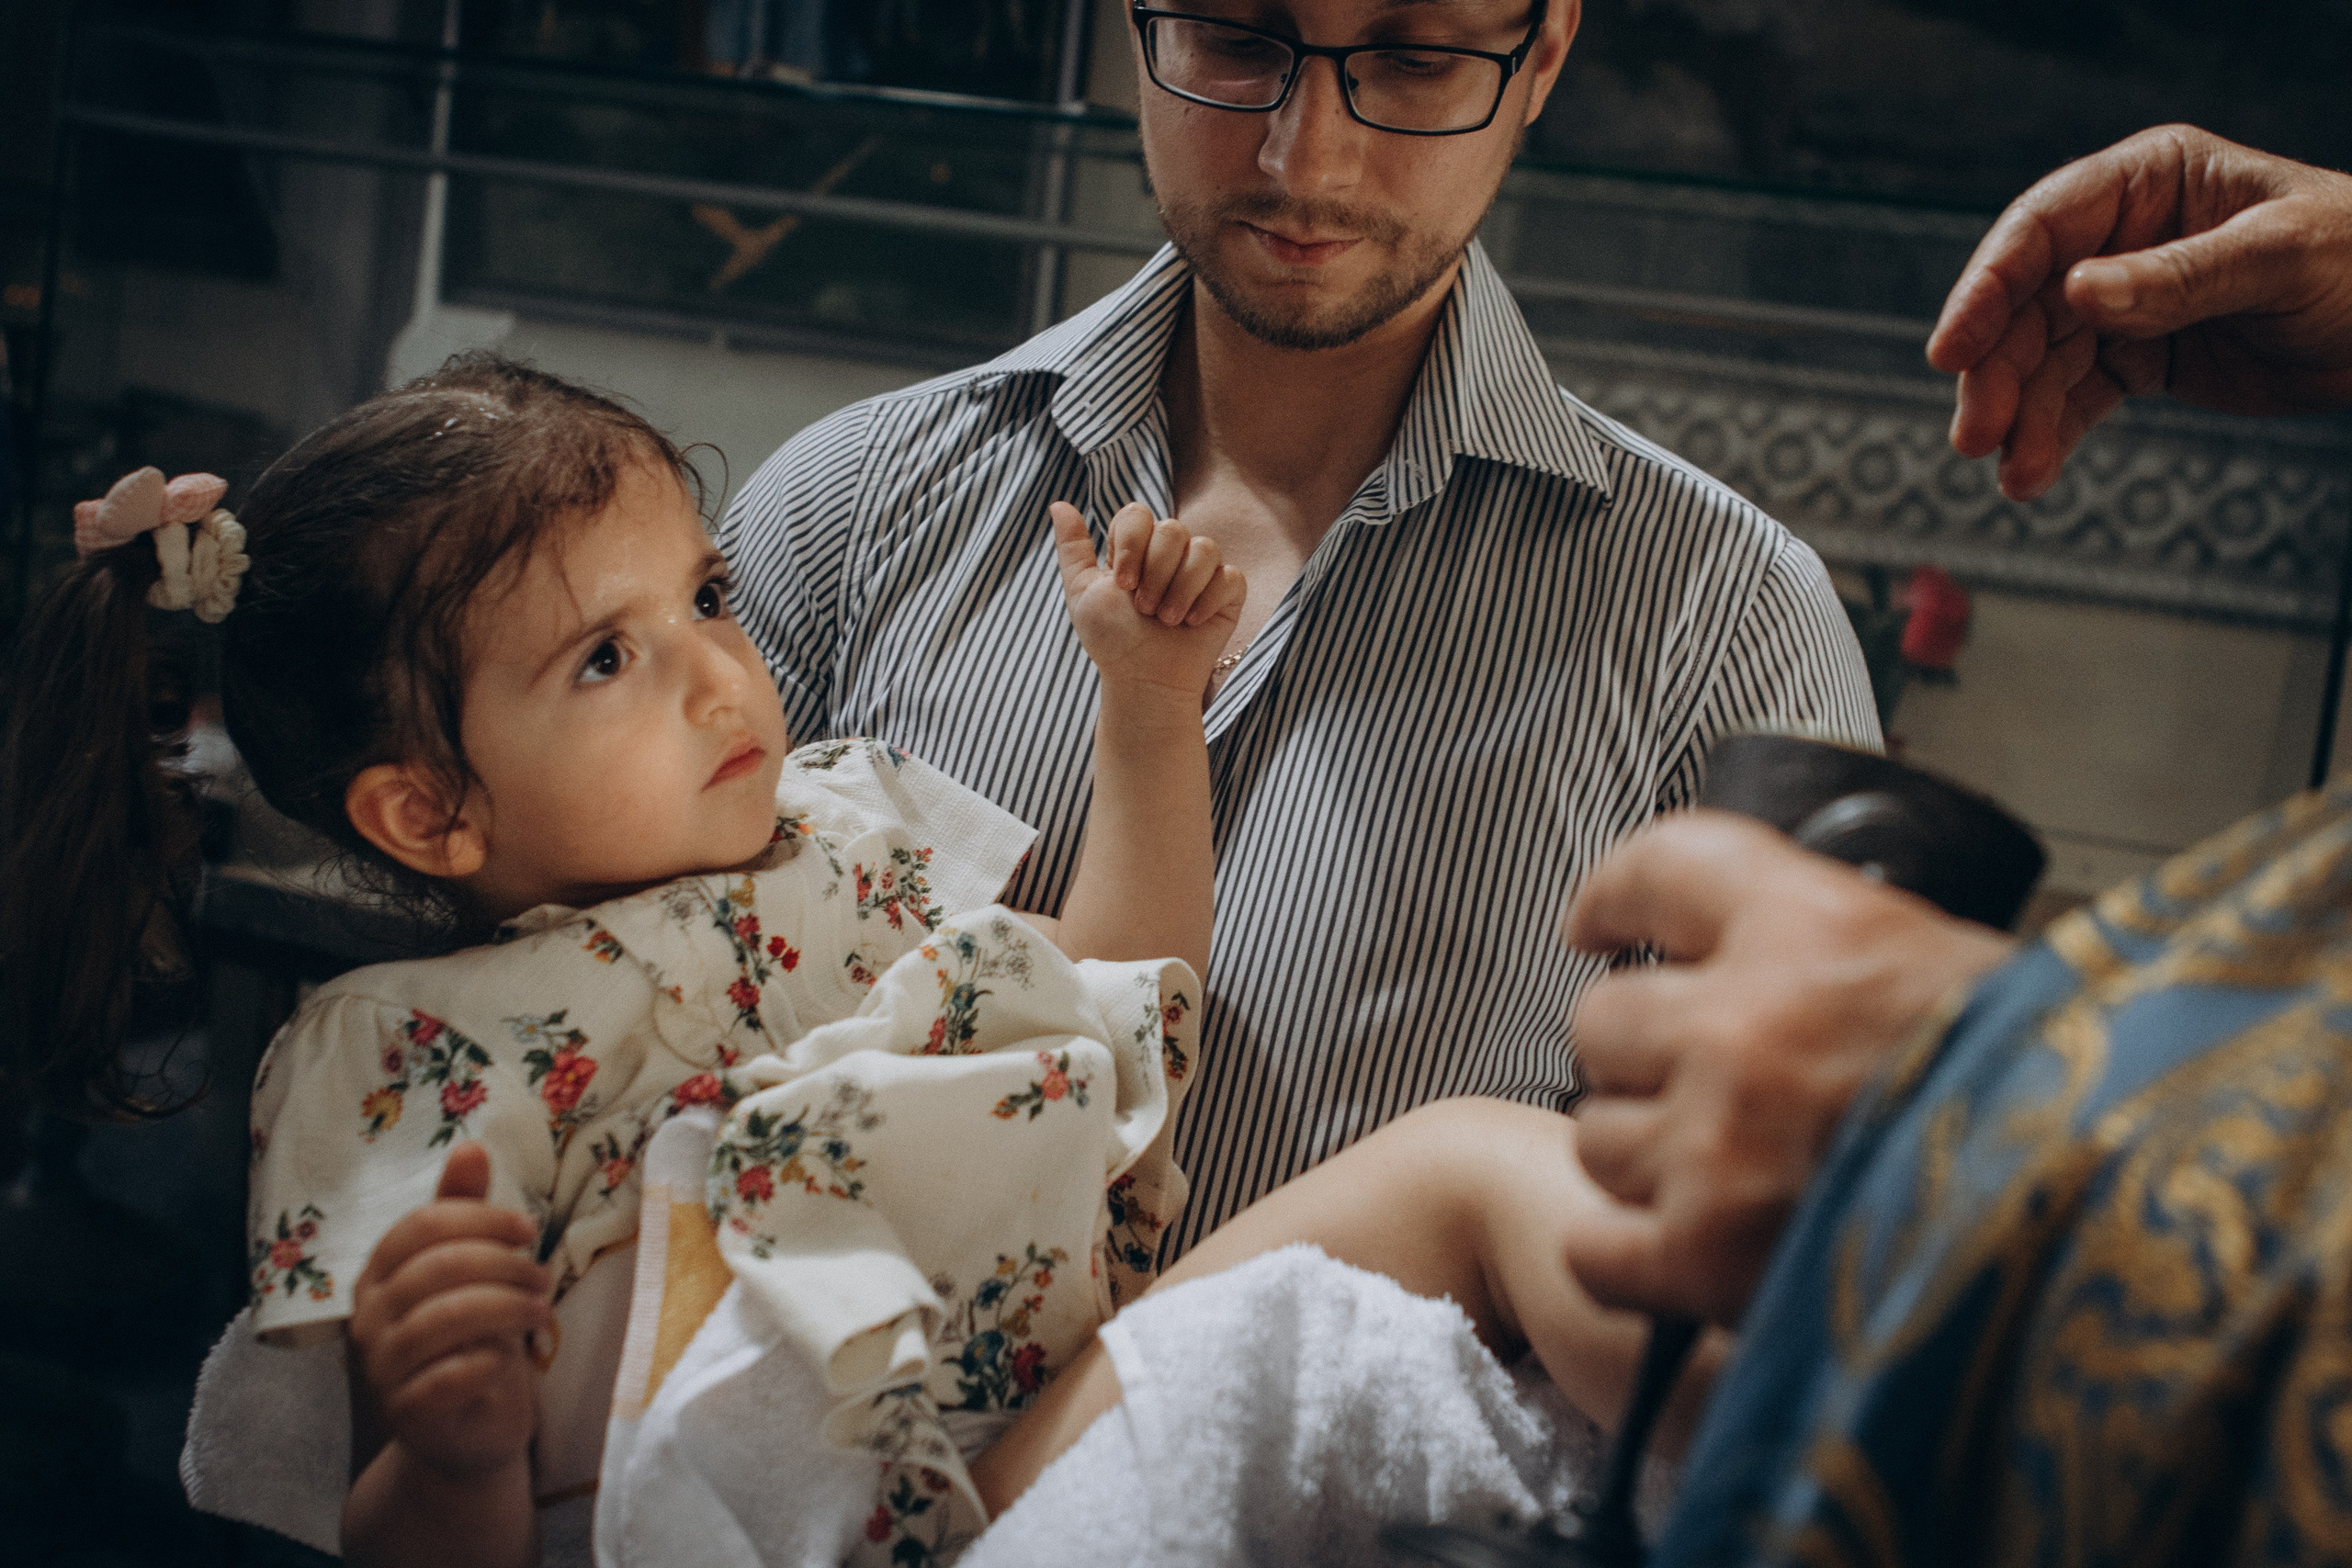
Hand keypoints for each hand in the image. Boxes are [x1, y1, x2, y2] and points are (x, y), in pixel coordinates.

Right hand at [348, 1143, 549, 1477]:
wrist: (467, 1430)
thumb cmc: (471, 1339)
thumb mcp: (471, 1271)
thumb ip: (464, 1214)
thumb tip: (471, 1147)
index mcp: (380, 1274)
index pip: (419, 1227)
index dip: (480, 1219)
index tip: (527, 1228)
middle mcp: (369, 1319)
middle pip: (435, 1269)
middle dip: (502, 1264)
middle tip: (542, 1276)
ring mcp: (382, 1369)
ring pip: (440, 1321)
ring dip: (504, 1308)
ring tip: (538, 1309)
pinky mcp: (407, 1414)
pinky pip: (445, 1379)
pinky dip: (484, 1363)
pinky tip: (506, 1360)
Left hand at [1051, 500, 1246, 698]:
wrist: (1143, 680)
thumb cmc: (1112, 641)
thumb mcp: (1082, 592)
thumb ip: (1072, 547)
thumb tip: (1058, 504)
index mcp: (1136, 548)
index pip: (1138, 515)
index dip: (1132, 545)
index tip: (1123, 584)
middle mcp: (1171, 553)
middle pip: (1173, 529)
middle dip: (1155, 573)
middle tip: (1144, 609)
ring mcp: (1201, 571)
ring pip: (1205, 548)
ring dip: (1181, 589)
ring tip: (1166, 620)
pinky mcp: (1227, 593)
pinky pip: (1230, 576)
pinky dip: (1207, 600)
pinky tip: (1192, 623)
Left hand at [1558, 812, 2013, 1325]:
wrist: (2121, 1223)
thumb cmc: (2053, 1099)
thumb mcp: (1954, 969)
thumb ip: (1832, 950)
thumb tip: (1737, 950)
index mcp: (1818, 931)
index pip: (1664, 867)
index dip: (1618, 895)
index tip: (1596, 921)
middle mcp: (1749, 1028)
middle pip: (1604, 1019)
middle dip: (1649, 1056)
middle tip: (1720, 1090)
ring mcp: (1718, 1146)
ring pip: (1597, 1136)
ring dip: (1652, 1160)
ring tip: (1745, 1178)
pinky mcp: (1704, 1259)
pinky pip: (1598, 1248)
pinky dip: (1636, 1258)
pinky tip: (1695, 1254)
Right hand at [1928, 124, 2351, 500]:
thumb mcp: (2277, 258)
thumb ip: (2177, 278)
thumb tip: (2081, 293)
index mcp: (2150, 182)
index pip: (2041, 229)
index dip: (1986, 286)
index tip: (1953, 347)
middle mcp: (2123, 239)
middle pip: (2027, 304)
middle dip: (1998, 372)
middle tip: (1977, 432)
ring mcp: (2128, 301)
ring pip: (2042, 360)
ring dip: (2020, 417)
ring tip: (2012, 468)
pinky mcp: (2139, 358)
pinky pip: (2077, 397)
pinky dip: (2051, 436)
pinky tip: (2033, 470)